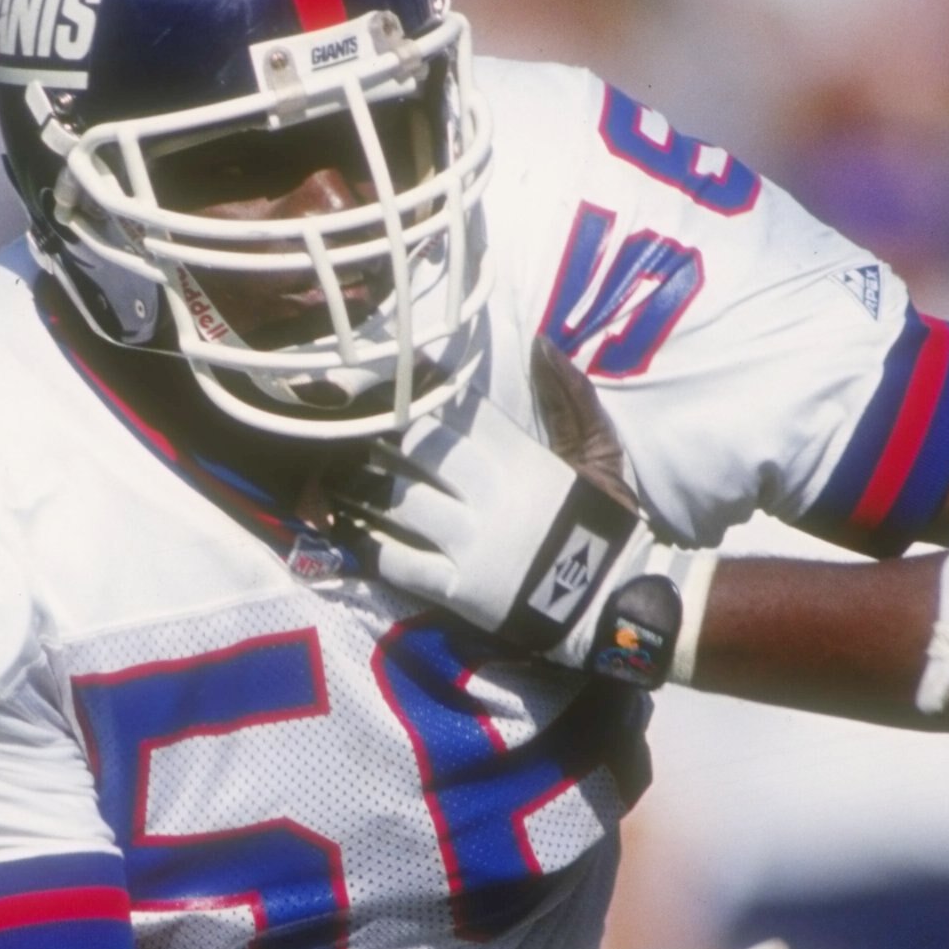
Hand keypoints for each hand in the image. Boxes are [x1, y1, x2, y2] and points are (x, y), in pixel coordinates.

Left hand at [339, 340, 689, 684]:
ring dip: (362, 482)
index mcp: (526, 460)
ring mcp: (471, 545)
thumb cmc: (603, 527)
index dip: (425, 390)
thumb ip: (573, 400)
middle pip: (421, 448)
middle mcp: (493, 497)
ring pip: (400, 500)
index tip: (393, 376)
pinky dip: (366, 541)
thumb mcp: (601, 458)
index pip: (465, 411)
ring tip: (335, 469)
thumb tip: (541, 342)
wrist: (612, 607)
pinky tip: (343, 524)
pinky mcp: (456, 589)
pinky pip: (398, 561)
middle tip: (352, 420)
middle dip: (385, 431)